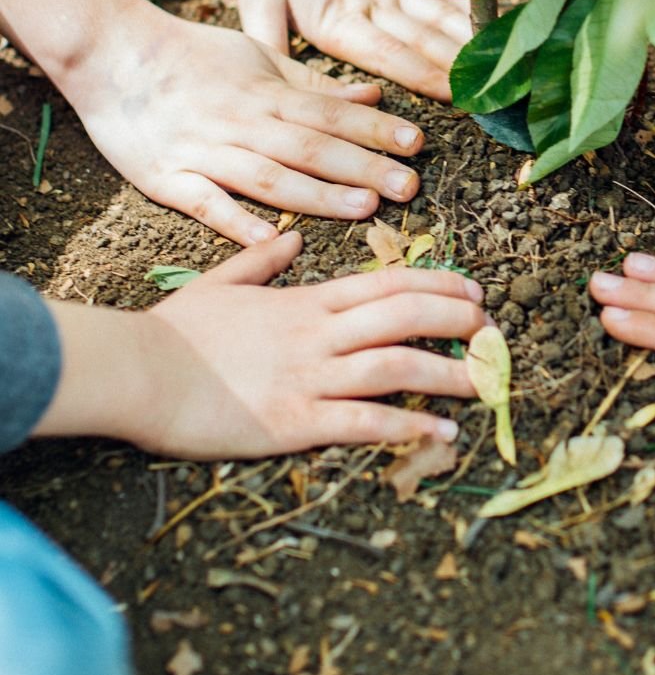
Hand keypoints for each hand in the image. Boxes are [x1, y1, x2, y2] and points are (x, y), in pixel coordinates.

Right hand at [40, 232, 486, 457]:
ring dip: (449, 374)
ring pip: (397, 366)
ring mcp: (311, 377)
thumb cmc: (177, 331)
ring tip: (486, 383)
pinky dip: (410, 427)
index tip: (474, 290)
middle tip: (495, 332)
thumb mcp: (223, 283)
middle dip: (458, 322)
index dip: (439, 285)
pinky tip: (441, 434)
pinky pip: (366, 422)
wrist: (139, 372)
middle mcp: (319, 334)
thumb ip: (262, 260)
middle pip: (406, 316)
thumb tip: (292, 240)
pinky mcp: (296, 422)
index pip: (389, 283)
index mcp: (307, 300)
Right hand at [62, 0, 426, 243]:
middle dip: (364, 167)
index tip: (417, 143)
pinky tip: (272, 241)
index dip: (375, 130)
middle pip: (312, 148)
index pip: (331, 115)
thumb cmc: (190, 54)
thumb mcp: (257, 56)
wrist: (109, 50)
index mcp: (266, 94)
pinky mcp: (167, 178)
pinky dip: (237, 222)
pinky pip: (206, 203)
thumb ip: (313, 84)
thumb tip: (370, 97)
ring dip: (319, 195)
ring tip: (365, 208)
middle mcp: (242, 123)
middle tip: (411, 185)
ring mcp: (204, 151)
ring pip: (270, 177)